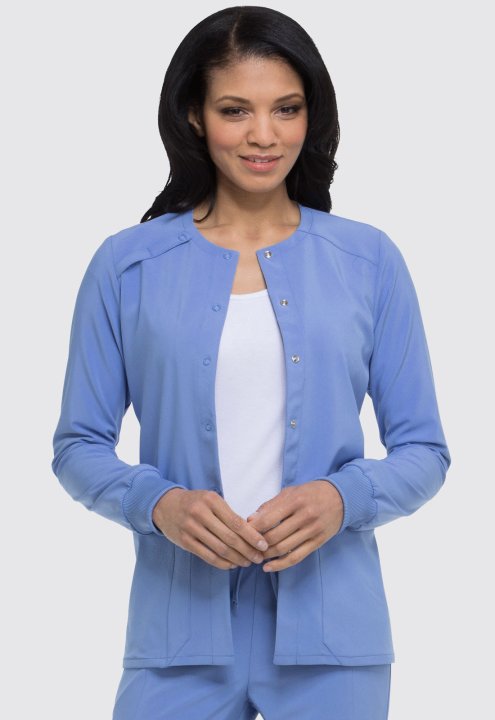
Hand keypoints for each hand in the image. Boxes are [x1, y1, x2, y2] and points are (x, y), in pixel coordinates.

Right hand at [152, 488, 268, 569]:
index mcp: (211, 500)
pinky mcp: (185, 541)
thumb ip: (228, 514)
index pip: (237, 522)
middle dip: (247, 550)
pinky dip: (222, 563)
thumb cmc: (195, 502)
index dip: (252, 536)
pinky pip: (208, 556)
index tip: (264, 545)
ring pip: (220, 549)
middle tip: (258, 558)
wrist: (165, 505)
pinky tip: (231, 564)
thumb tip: (252, 533)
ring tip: (247, 562)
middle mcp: (201, 513)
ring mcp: (191, 528)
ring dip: (236, 559)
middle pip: (230, 537)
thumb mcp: (211, 500)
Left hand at [246, 480, 343, 571]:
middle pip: (274, 536)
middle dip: (257, 545)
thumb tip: (251, 520)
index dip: (252, 529)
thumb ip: (270, 506)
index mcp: (295, 501)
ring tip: (255, 556)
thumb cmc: (310, 493)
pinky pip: (296, 557)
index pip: (267, 519)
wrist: (341, 498)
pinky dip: (280, 565)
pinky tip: (268, 567)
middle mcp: (304, 516)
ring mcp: (312, 530)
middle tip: (247, 547)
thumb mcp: (290, 492)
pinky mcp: (317, 542)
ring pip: (283, 548)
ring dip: (266, 555)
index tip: (243, 533)